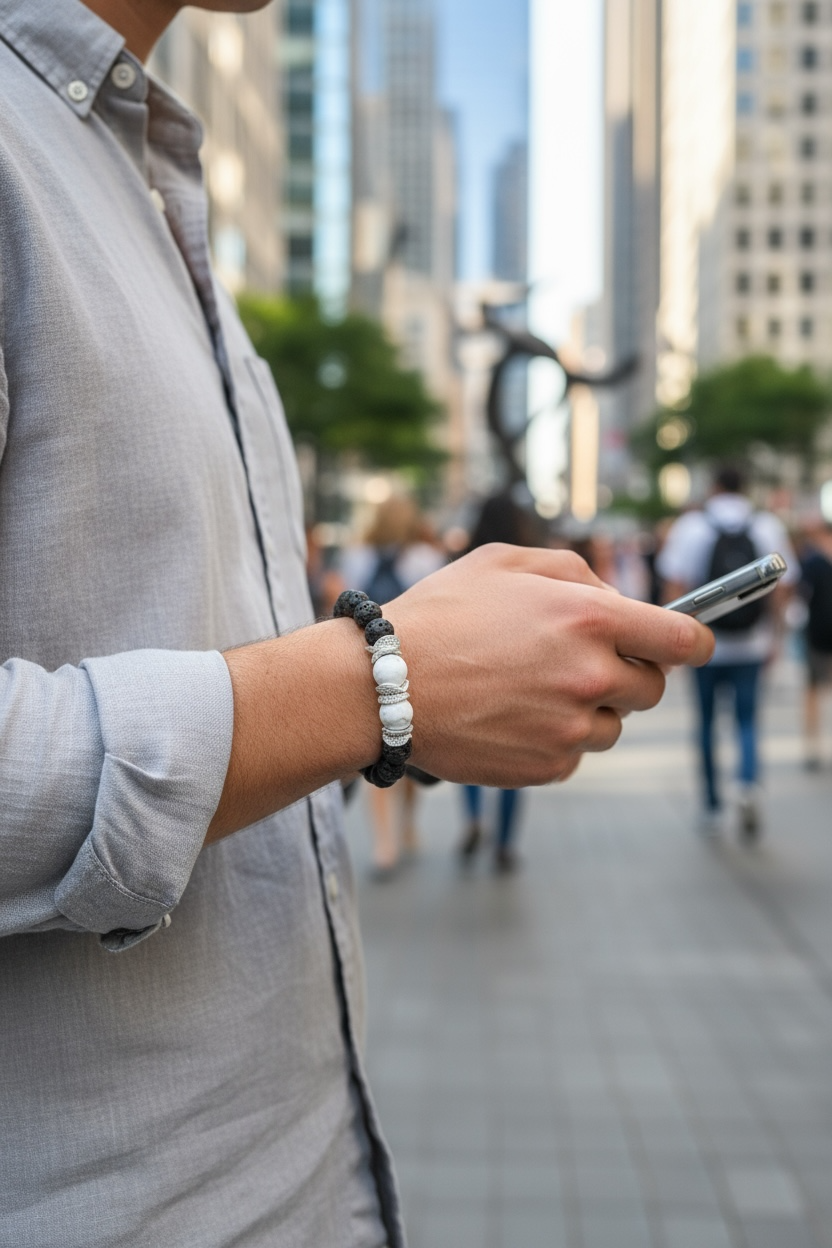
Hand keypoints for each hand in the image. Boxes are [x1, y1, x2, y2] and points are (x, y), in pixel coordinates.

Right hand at [386, 544, 713, 787]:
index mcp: (591, 618)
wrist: (381, 686)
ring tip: (528, 689)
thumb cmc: (439, 615)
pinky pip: (574, 754)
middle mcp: (592, 676)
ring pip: (612, 725)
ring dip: (587, 708)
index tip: (685, 643)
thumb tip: (615, 601)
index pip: (686, 640)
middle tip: (577, 661)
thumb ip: (575, 572)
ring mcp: (571, 728)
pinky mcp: (547, 767)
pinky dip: (554, 738)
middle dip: (626, 672)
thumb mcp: (505, 562)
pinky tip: (509, 716)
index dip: (692, 640)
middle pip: (652, 687)